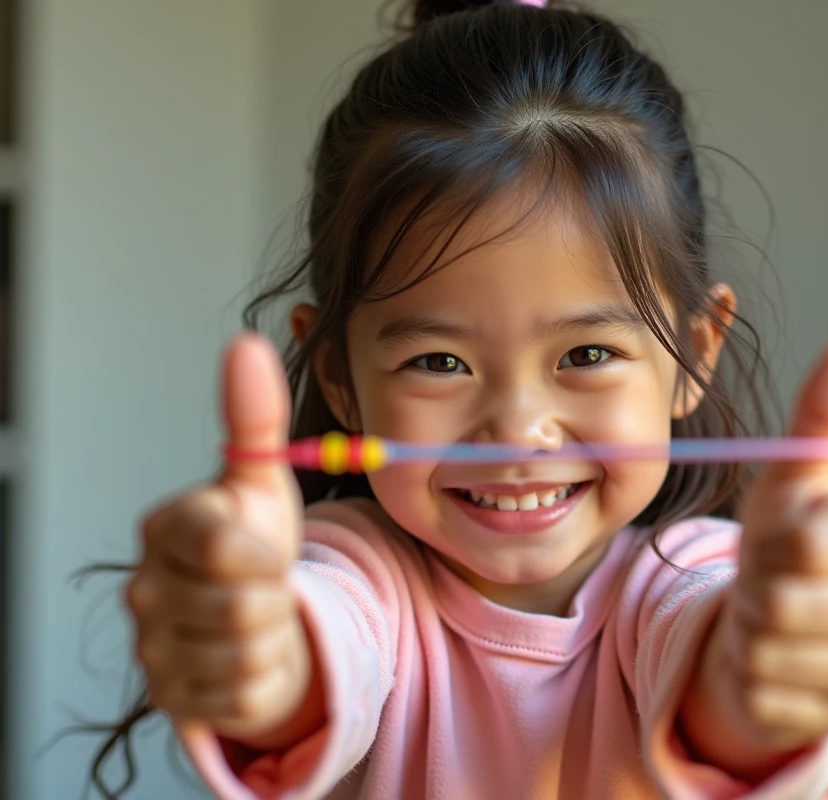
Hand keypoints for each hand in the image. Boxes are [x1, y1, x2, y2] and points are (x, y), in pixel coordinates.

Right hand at [126, 334, 318, 743]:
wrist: (256, 612)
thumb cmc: (254, 543)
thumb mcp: (264, 483)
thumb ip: (255, 418)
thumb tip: (246, 345)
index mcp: (166, 529)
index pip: (219, 545)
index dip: (264, 553)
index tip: (270, 549)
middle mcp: (145, 588)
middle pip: (241, 607)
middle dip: (274, 597)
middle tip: (265, 585)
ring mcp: (152, 647)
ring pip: (247, 654)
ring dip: (274, 636)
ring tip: (259, 615)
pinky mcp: (171, 697)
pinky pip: (246, 694)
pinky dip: (265, 676)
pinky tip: (250, 654)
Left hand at [684, 332, 827, 774]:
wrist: (771, 624)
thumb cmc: (782, 548)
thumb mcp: (790, 481)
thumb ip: (822, 417)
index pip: (803, 545)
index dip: (767, 545)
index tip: (777, 542)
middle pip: (778, 605)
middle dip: (752, 591)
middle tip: (766, 584)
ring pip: (763, 655)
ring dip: (745, 637)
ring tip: (767, 622)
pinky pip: (759, 697)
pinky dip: (747, 681)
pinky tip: (769, 665)